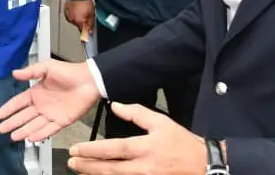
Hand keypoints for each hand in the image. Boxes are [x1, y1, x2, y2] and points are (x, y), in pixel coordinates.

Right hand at [0, 59, 100, 142]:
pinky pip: (49, 129)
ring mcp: (51, 114)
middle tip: (2, 129)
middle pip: (24, 116)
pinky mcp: (62, 121)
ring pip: (34, 125)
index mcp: (36, 93)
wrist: (89, 80)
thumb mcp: (47, 67)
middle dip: (12, 123)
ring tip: (13, 137)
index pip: (19, 102)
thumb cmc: (69, 72)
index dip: (9, 108)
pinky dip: (40, 134)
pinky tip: (31, 138)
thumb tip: (14, 73)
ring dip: (23, 131)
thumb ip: (30, 72)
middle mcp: (42, 105)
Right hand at [65, 0, 94, 34]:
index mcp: (78, 22)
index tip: (88, 34)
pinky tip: (77, 9)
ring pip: (73, 20)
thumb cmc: (85, 2)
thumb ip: (90, 24)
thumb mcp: (91, 14)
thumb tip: (90, 31)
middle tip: (86, 17)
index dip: (86, 33)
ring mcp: (67, 15)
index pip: (82, 31)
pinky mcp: (65, 10)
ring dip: (77, 18)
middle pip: (78, 25)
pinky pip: (70, 15)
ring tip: (81, 11)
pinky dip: (73, 14)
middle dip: (82, 23)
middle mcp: (71, 20)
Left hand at [68, 103, 206, 174]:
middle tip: (71, 162)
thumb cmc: (181, 143)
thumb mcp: (160, 122)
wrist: (203, 165)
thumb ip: (136, 113)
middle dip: (87, 166)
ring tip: (80, 170)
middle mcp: (143, 167)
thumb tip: (114, 106)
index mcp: (145, 148)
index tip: (76, 149)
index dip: (91, 150)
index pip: (112, 149)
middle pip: (109, 169)